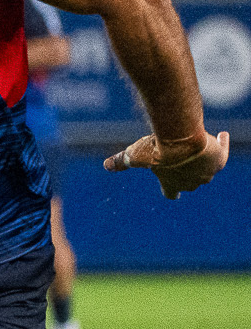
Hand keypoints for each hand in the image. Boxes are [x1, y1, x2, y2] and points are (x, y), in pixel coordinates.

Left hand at [105, 129, 228, 199]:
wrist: (181, 141)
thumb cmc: (156, 149)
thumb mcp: (134, 155)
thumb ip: (121, 161)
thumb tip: (106, 165)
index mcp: (172, 184)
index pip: (171, 193)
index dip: (171, 191)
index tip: (174, 193)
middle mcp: (191, 183)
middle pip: (191, 182)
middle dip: (187, 172)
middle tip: (184, 159)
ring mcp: (207, 173)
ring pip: (207, 168)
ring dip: (204, 159)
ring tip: (202, 147)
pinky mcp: (219, 160)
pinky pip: (222, 152)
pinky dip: (221, 144)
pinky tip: (221, 135)